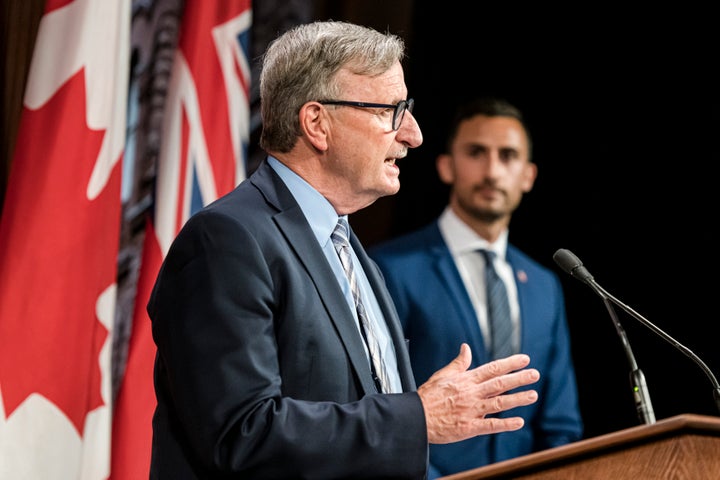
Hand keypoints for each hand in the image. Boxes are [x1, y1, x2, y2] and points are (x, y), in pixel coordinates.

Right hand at [417, 343, 539, 443]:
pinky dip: (505, 424)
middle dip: (519, 378)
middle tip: (535, 374)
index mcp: (466, 380)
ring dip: (517, 399)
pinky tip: (519, 422)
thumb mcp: (443, 374)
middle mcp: (471, 393)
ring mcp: (471, 410)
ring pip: (499, 403)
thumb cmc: (429, 396)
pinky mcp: (469, 427)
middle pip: (499, 384)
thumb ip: (459, 363)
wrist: (416, 417)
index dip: (510, 364)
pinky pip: (491, 426)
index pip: (492, 369)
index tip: (525, 359)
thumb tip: (466, 347)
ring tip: (533, 395)